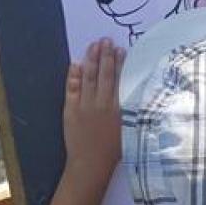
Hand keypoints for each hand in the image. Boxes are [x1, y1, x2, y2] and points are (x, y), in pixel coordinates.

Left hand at [63, 39, 122, 187]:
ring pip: (88, 78)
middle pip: (104, 74)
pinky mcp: (70, 110)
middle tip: (106, 40)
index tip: (120, 49)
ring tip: (94, 46)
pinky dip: (73, 76)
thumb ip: (131, 110)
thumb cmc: (114, 150)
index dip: (119, 63)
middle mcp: (102, 103)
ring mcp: (85, 106)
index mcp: (118, 108)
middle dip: (105, 55)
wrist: (90, 165)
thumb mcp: (129, 129)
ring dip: (91, 60)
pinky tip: (76, 64)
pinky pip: (72, 89)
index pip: (120, 79)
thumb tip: (135, 91)